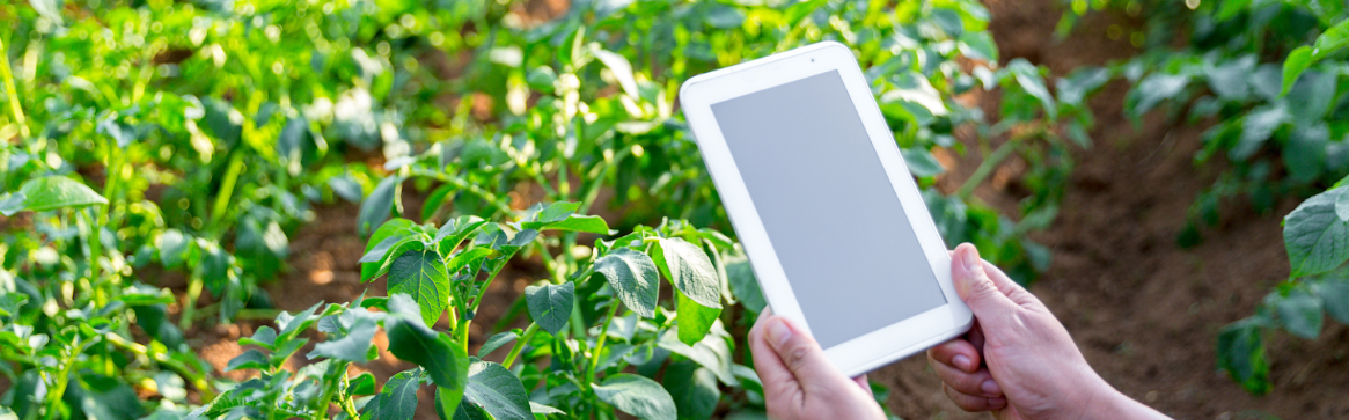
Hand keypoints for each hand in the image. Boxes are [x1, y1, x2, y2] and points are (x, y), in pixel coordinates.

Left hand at [749, 307, 884, 419]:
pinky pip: (829, 389)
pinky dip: (846, 382)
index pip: (763, 341)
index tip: (793, 295)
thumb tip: (775, 322)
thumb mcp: (829, 389)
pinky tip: (859, 386)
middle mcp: (787, 400)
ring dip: (834, 361)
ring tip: (854, 365)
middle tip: (833, 329)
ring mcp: (804, 409)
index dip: (774, 315)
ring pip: (813, 371)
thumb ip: (802, 355)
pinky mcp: (823, 415)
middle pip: (788, 354)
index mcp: (781, 391)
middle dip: (810, 338)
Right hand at [928, 244, 1169, 419]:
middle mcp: (991, 325)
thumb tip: (962, 251)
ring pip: (945, 359)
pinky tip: (996, 396)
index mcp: (1003, 302)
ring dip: (965, 379)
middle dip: (953, 352)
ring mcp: (985, 354)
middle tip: (974, 360)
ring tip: (995, 384)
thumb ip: (980, 291)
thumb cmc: (1049, 371)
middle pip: (944, 327)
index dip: (944, 291)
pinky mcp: (980, 381)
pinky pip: (952, 384)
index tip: (942, 312)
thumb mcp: (1009, 326)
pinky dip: (970, 395)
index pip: (963, 277)